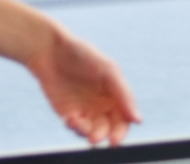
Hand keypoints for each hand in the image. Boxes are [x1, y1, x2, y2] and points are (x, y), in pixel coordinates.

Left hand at [27, 28, 140, 145]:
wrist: (51, 50)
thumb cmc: (83, 55)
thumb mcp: (108, 70)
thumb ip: (124, 95)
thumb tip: (138, 120)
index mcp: (116, 95)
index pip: (124, 120)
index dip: (121, 132)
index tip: (114, 140)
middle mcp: (102, 105)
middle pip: (108, 130)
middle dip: (102, 136)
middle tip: (93, 139)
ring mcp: (85, 110)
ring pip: (91, 132)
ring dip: (87, 133)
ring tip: (78, 123)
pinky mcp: (68, 113)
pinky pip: (75, 127)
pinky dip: (74, 127)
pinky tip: (71, 118)